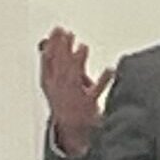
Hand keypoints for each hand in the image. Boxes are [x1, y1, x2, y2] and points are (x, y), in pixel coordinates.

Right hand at [38, 27, 108, 157]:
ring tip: (84, 47)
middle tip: (68, 33)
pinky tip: (111, 70)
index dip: (52, 44)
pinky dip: (104, 81)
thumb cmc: (65, 101)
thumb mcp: (55, 82)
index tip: (57, 30)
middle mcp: (60, 89)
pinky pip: (96, 92)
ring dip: (78, 62)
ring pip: (74, 77)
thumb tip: (48, 41)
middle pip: (60, 66)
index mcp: (49, 83)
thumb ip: (55, 61)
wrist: (71, 129)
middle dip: (63, 49)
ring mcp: (73, 96)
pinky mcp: (88, 105)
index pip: (48, 60)